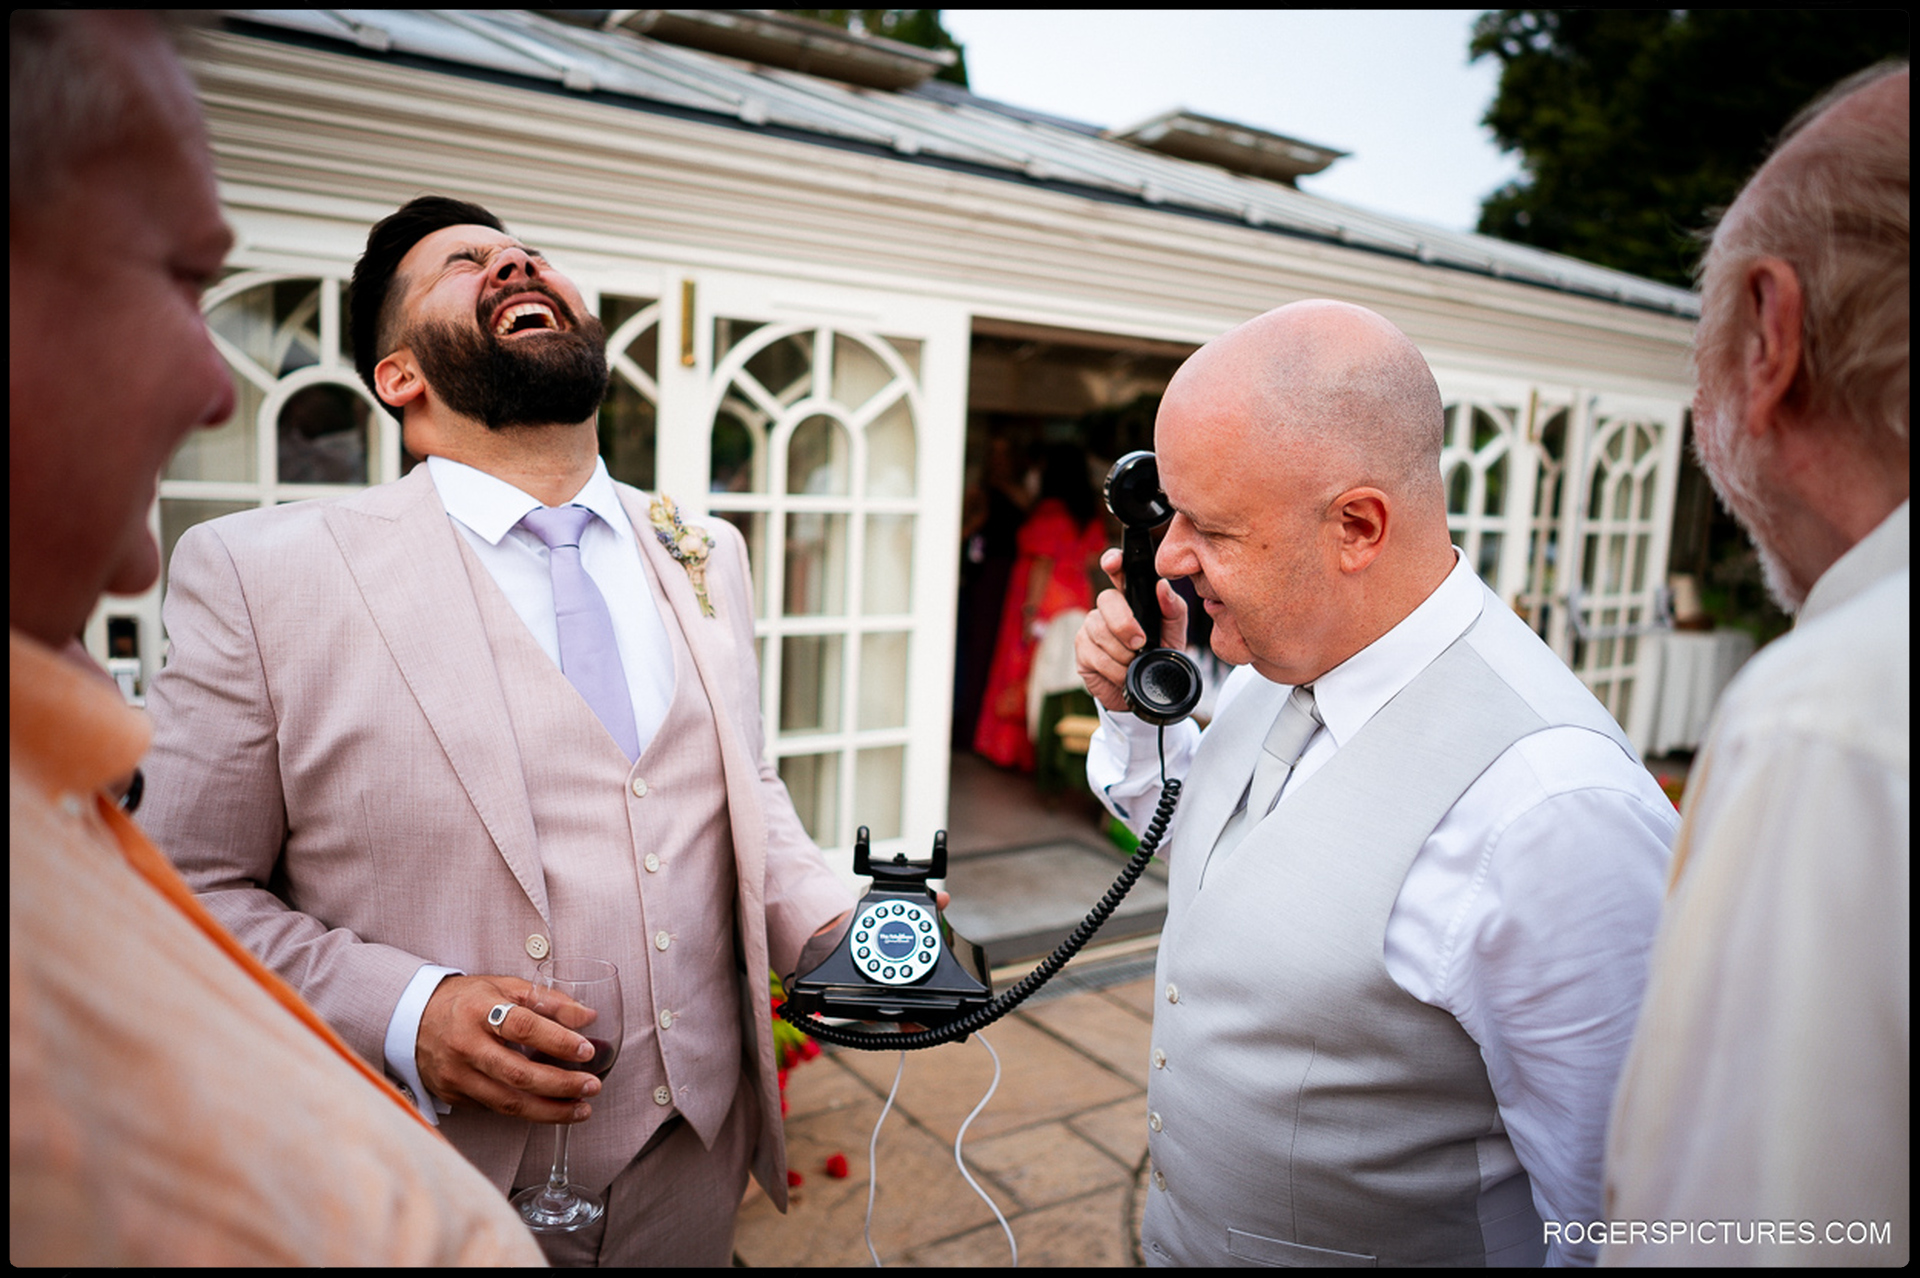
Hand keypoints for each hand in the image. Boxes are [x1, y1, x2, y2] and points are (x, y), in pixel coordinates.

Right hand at [417, 974, 602, 1123]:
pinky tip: (551, 1108)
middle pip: (518, 1074)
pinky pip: (495, 1109)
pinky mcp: (453, 1096)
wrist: (413, 1018)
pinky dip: (527, 1112)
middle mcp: (465, 1045)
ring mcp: (456, 1075)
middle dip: (561, 1085)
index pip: (523, 1027)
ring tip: (581, 1108)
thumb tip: (588, 1017)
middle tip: (592, 1086)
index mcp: (479, 1010)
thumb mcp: (504, 987)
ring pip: (508, 1103)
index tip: (587, 1051)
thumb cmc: (466, 1000)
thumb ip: (548, 1001)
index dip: (558, 1041)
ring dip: (550, 1110)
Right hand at [1075, 547, 1188, 713]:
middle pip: (1106, 599)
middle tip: (1140, 642)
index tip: (1114, 562)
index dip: (1113, 562)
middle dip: (1123, 622)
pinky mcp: (1082, 651)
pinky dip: (1114, 668)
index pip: (1117, 571)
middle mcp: (1107, 609)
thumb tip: (1163, 587)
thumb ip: (1173, 609)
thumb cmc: (1159, 656)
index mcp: (1130, 598)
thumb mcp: (1174, 633)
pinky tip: (1121, 674)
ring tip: (1134, 663)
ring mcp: (1091, 628)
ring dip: (1122, 652)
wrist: (1146, 691)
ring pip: (1099, 630)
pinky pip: (1095, 655)